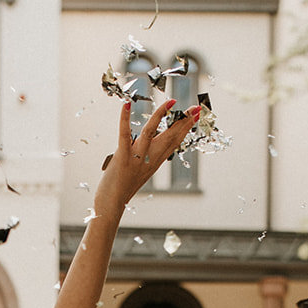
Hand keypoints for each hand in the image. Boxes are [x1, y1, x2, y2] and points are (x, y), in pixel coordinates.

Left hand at [96, 97, 200, 211]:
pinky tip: (127, 104)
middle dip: (184, 121)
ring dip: (162, 115)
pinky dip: (125, 118)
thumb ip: (145, 157)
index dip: (185, 128)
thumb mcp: (139, 171)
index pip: (174, 142)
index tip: (195, 116)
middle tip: (196, 107)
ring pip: (152, 132)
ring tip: (171, 101)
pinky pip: (124, 135)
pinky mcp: (122, 157)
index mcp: (154, 162)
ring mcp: (136, 158)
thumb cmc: (122, 189)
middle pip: (170, 136)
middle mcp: (149, 159)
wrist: (111, 205)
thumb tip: (145, 144)